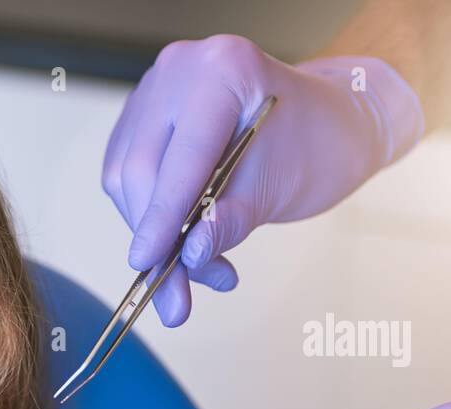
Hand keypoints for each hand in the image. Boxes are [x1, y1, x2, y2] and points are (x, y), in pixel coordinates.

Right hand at [101, 34, 423, 325]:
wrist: (326, 124)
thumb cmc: (317, 144)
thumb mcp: (281, 187)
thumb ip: (230, 221)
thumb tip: (188, 256)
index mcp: (223, 71)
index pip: (181, 157)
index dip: (161, 217)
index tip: (146, 264)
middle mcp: (179, 70)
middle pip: (141, 170)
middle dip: (156, 238)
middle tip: (177, 298)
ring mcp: (155, 90)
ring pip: (124, 178)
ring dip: (152, 234)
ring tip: (198, 267)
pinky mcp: (141, 117)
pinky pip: (124, 176)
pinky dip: (149, 217)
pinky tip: (182, 237)